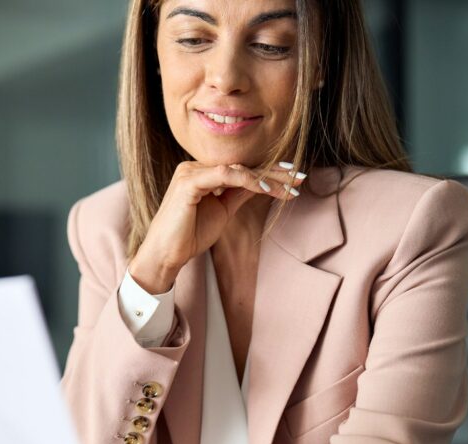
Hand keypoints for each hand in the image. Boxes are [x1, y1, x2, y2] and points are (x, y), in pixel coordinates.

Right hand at [129, 161, 303, 293]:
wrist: (167, 254)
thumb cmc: (189, 235)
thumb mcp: (223, 210)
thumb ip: (239, 193)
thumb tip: (262, 183)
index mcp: (202, 173)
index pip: (240, 168)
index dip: (269, 172)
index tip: (294, 177)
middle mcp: (195, 167)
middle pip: (242, 165)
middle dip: (274, 171)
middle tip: (301, 176)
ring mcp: (190, 172)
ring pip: (236, 169)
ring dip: (266, 178)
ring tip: (289, 187)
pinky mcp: (188, 182)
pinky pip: (224, 175)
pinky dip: (247, 180)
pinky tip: (266, 189)